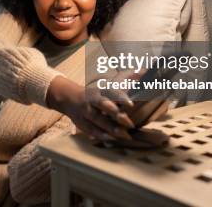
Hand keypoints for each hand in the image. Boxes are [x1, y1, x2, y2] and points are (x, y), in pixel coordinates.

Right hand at [46, 75, 170, 140]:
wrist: (68, 97)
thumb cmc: (96, 93)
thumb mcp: (107, 86)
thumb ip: (125, 80)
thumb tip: (144, 71)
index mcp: (99, 90)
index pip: (110, 92)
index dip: (120, 97)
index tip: (131, 104)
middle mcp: (92, 100)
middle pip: (103, 107)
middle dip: (116, 116)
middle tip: (130, 123)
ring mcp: (85, 112)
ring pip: (98, 121)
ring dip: (111, 129)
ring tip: (125, 136)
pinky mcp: (81, 123)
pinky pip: (91, 130)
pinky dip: (102, 136)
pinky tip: (112, 140)